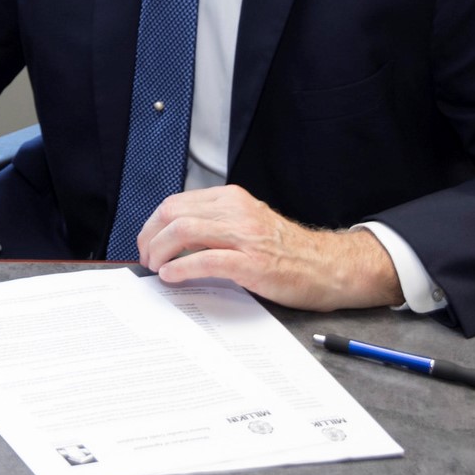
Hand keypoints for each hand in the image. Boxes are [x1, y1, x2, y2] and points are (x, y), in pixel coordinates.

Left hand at [134, 185, 401, 311]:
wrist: (329, 267)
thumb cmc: (287, 251)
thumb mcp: (247, 224)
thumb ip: (214, 225)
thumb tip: (172, 241)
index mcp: (231, 199)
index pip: (176, 202)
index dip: (152, 224)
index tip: (146, 243)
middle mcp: (236, 211)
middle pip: (173, 214)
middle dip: (150, 237)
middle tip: (146, 258)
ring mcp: (245, 236)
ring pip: (184, 231)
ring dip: (160, 251)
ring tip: (155, 267)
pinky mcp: (253, 263)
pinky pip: (206, 260)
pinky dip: (182, 267)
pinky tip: (171, 276)